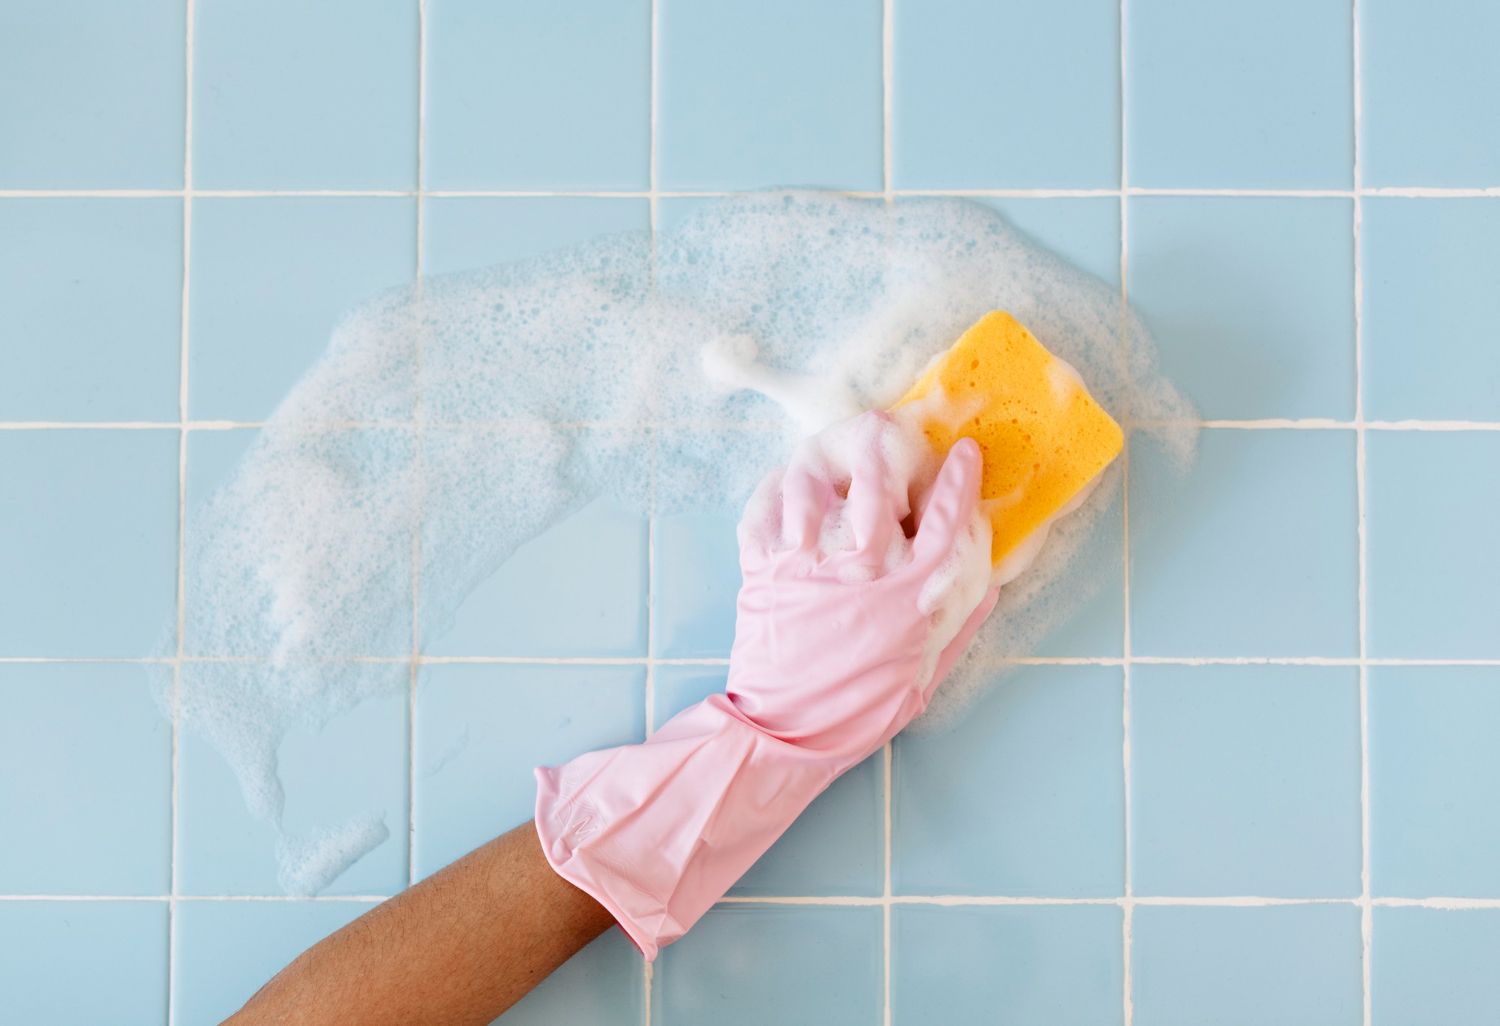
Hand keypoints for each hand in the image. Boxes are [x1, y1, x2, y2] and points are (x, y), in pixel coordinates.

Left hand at [535, 411, 997, 957]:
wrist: (788, 733)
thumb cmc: (862, 707)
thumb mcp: (928, 670)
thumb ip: (958, 618)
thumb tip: (984, 574)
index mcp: (912, 595)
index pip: (949, 518)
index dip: (961, 478)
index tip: (965, 452)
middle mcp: (864, 570)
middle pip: (878, 480)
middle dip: (885, 441)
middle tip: (886, 425)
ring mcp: (809, 566)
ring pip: (815, 484)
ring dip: (823, 459)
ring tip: (828, 452)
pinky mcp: (764, 570)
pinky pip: (764, 510)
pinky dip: (772, 490)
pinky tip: (784, 485)